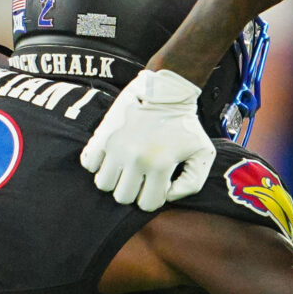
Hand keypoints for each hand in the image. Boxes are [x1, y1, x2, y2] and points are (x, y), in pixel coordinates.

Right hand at [82, 68, 215, 210]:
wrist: (167, 89)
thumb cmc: (186, 123)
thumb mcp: (203, 152)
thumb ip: (192, 183)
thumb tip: (167, 196)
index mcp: (160, 165)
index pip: (147, 204)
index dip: (153, 198)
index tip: (157, 184)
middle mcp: (135, 158)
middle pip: (122, 197)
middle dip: (133, 191)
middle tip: (140, 177)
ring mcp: (117, 146)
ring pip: (103, 184)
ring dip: (114, 180)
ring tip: (124, 168)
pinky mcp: (103, 135)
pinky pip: (88, 163)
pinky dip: (97, 164)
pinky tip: (111, 157)